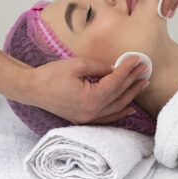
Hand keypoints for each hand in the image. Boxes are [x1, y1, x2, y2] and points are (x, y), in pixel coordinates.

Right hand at [27, 56, 149, 124]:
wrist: (32, 89)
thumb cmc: (51, 75)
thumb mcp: (77, 64)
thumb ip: (99, 67)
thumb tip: (115, 68)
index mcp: (89, 99)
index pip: (115, 82)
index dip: (127, 70)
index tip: (138, 59)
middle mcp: (90, 112)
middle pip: (118, 95)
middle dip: (133, 81)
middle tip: (145, 69)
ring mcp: (87, 118)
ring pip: (116, 108)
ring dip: (131, 96)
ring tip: (143, 84)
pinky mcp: (83, 119)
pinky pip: (107, 117)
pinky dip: (119, 111)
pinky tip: (130, 106)